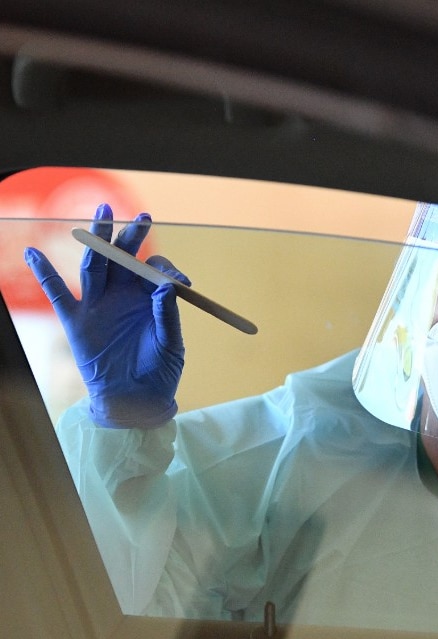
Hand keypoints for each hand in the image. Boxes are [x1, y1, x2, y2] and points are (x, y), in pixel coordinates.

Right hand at [24, 203, 188, 427]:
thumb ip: (167, 316)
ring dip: (97, 240)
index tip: (179, 281)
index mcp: (147, 298)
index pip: (153, 270)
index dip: (165, 269)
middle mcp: (122, 295)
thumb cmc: (159, 371)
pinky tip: (34, 254)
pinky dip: (45, 274)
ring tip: (103, 214)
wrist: (138, 401)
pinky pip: (57, 294)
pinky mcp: (77, 322)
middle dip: (131, 237)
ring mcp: (98, 305)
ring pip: (95, 265)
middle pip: (123, 258)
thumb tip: (166, 286)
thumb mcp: (171, 345)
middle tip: (143, 218)